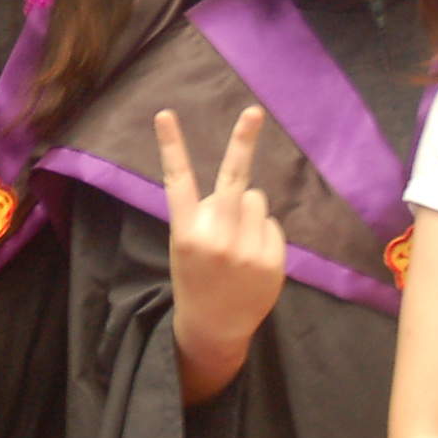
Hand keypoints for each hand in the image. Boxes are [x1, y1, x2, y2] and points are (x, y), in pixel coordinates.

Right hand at [161, 107, 285, 368]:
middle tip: (254, 111)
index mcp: (186, 231)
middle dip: (244, 140)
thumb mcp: (183, 245)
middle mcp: (216, 237)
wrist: (214, 326)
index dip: (171, 146)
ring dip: (248, 209)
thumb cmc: (196, 277)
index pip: (177, 181)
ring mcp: (247, 250)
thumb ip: (203, 215)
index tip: (165, 113)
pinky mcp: (271, 260)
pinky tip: (251, 256)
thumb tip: (243, 184)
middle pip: (234, 179)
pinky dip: (263, 232)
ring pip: (256, 198)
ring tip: (236, 239)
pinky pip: (271, 223)